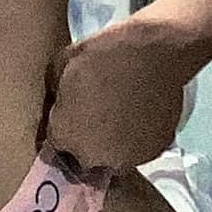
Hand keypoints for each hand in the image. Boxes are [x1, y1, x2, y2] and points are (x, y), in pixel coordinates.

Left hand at [37, 17, 195, 172]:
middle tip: (99, 111)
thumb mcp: (63, 62)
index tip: (73, 112)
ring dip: (113, 142)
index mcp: (65, 136)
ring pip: (113, 157)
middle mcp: (93, 155)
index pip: (57, 142)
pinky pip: (140, 149)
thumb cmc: (106, 53)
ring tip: (121, 113)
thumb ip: (55, 90)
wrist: (157, 54)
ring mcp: (126, 157)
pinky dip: (138, 137)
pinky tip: (139, 115)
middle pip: (84, 155)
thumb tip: (59, 98)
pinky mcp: (155, 151)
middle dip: (87, 138)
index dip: (65, 125)